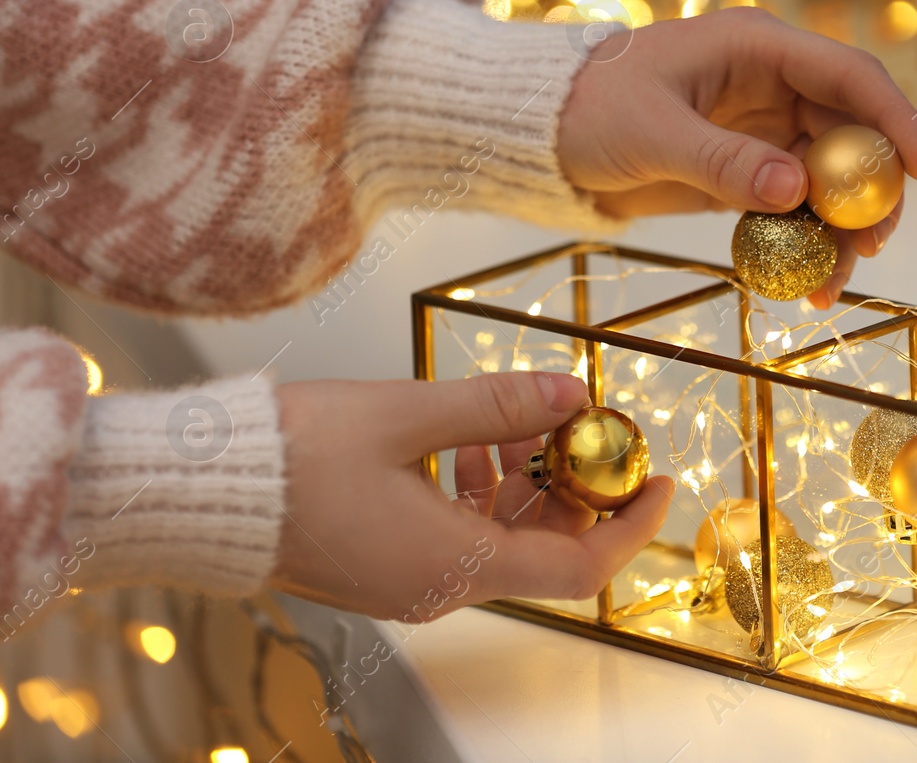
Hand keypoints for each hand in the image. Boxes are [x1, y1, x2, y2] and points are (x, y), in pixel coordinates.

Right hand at [271, 372, 671, 620]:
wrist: (192, 492)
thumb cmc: (290, 457)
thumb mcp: (407, 415)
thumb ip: (498, 405)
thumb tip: (572, 390)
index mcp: (455, 566)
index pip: (580, 567)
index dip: (631, 525)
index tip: (661, 479)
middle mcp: (438, 587)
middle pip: (544, 549)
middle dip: (576, 487)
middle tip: (584, 425)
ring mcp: (407, 580)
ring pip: (501, 537)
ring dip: (524, 480)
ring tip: (515, 416)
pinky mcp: (381, 563)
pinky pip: (457, 533)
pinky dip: (478, 488)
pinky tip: (466, 436)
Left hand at [556, 8, 916, 306]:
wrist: (540, 139)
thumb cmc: (587, 109)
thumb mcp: (651, 132)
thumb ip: (722, 161)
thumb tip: (797, 189)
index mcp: (758, 47)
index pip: (851, 77)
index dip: (897, 122)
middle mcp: (774, 84)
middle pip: (853, 137)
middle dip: (871, 195)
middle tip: (872, 249)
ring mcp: (763, 131)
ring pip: (829, 181)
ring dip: (840, 232)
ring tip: (831, 286)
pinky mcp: (747, 172)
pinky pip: (795, 209)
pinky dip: (805, 244)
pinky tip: (803, 284)